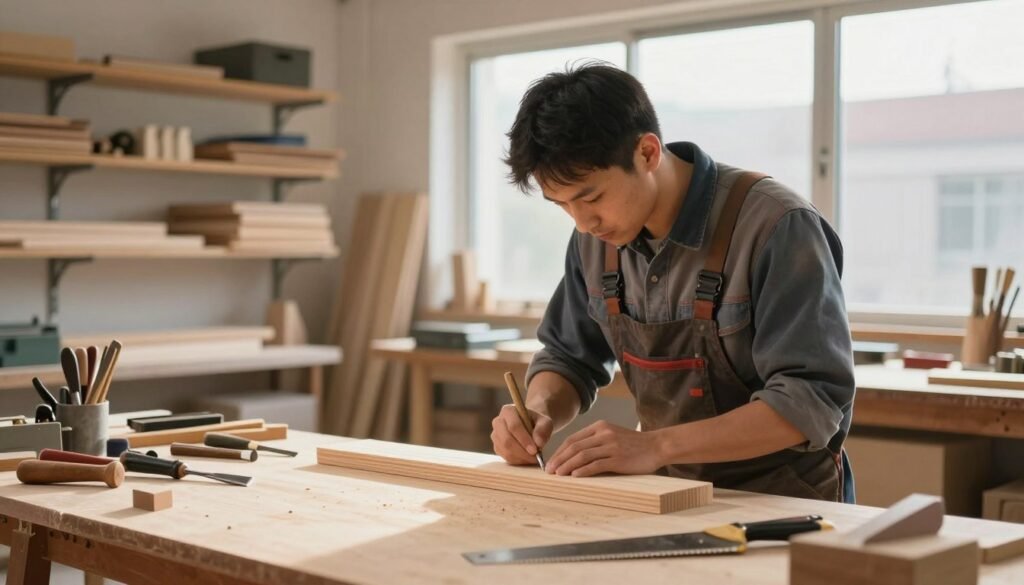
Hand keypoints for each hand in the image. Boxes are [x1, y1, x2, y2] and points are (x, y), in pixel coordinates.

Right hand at [491, 404, 552, 464]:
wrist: (530, 426)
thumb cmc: (537, 422)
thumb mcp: (545, 422)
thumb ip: (543, 429)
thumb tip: (538, 443)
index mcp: (508, 410)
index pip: (514, 426)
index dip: (524, 440)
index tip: (535, 450)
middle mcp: (498, 421)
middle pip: (507, 440)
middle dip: (522, 451)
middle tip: (535, 458)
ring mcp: (495, 435)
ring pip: (505, 450)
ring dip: (521, 458)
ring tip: (533, 459)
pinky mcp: (497, 447)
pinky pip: (505, 457)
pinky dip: (517, 461)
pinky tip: (527, 459)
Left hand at [546, 420, 664, 476]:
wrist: (657, 446)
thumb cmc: (634, 444)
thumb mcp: (612, 435)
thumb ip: (595, 442)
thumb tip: (574, 457)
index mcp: (600, 427)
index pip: (573, 439)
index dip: (559, 451)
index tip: (550, 462)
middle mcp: (604, 434)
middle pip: (574, 447)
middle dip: (559, 459)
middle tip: (549, 471)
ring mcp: (611, 446)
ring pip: (582, 455)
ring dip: (567, 466)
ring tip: (558, 475)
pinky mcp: (618, 458)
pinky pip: (596, 464)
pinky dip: (583, 470)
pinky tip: (575, 476)